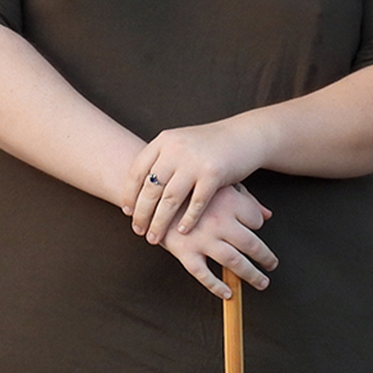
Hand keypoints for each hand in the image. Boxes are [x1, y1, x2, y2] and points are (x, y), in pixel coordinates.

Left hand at [127, 119, 269, 244]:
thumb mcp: (180, 144)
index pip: (137, 171)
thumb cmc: (210, 145)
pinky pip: (196, 203)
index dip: (130, 194)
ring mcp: (195, 162)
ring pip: (170, 199)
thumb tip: (137, 189)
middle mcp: (176, 149)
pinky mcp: (214, 174)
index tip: (127, 212)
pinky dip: (188, 219)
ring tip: (154, 237)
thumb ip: (161, 160)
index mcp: (164, 141)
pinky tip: (182, 231)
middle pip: (151, 188)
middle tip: (138, 230)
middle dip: (142, 213)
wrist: (244, 136)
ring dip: (160, 222)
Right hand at [157, 183, 277, 299]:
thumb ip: (245, 199)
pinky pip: (204, 275)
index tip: (254, 230)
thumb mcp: (219, 186)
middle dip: (266, 257)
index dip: (257, 225)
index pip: (256, 220)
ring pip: (235, 262)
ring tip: (261, 282)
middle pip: (252, 244)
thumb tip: (268, 215)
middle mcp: (220, 222)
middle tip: (272, 264)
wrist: (152, 192)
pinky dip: (217, 287)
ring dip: (252, 275)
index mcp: (229, 202)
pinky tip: (228, 293)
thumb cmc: (189, 188)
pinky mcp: (185, 252)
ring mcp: (202, 239)